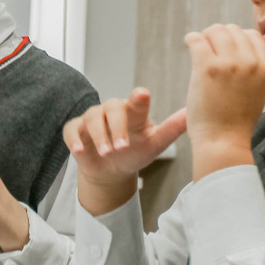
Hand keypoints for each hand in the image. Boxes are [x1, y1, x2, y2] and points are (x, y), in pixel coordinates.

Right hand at [64, 89, 187, 215]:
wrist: (112, 169)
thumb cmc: (135, 152)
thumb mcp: (155, 143)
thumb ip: (172, 129)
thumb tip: (193, 114)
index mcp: (133, 112)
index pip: (136, 101)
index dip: (138, 98)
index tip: (142, 95)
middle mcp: (112, 111)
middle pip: (112, 108)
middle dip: (117, 127)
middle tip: (122, 146)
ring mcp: (92, 119)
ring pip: (92, 118)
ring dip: (99, 136)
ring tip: (107, 152)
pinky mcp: (76, 130)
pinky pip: (71, 130)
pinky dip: (74, 139)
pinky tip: (79, 150)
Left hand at [184, 24, 264, 179]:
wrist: (224, 141)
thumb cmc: (236, 121)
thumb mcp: (257, 90)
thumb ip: (253, 69)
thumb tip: (239, 49)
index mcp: (264, 67)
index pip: (252, 35)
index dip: (237, 38)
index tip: (225, 46)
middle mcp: (249, 61)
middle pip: (232, 30)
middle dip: (219, 35)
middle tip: (209, 46)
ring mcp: (229, 63)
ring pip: (215, 31)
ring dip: (205, 36)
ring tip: (199, 46)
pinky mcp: (207, 67)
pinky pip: (197, 39)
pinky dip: (192, 39)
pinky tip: (190, 44)